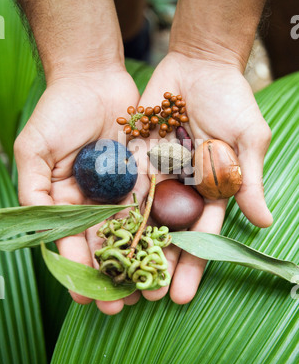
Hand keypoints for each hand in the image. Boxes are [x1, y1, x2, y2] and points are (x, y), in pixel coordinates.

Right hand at [14, 66, 148, 314]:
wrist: (93, 78)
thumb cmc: (58, 111)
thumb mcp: (35, 148)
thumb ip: (34, 187)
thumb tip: (35, 225)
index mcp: (65, 199)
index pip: (71, 241)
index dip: (77, 269)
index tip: (86, 297)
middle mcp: (94, 200)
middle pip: (103, 244)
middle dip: (112, 275)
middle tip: (122, 306)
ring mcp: (120, 189)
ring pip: (131, 232)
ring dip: (139, 261)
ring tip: (150, 290)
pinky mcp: (144, 176)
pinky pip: (153, 205)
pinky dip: (159, 230)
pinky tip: (168, 253)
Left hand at [137, 51, 272, 304]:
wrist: (199, 65)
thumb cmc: (232, 100)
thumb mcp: (248, 138)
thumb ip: (249, 179)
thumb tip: (264, 221)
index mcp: (212, 189)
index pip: (202, 234)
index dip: (193, 264)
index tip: (182, 295)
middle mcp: (183, 188)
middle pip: (169, 233)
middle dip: (157, 265)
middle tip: (144, 299)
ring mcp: (158, 174)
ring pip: (142, 216)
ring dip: (131, 247)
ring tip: (117, 278)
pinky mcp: (136, 157)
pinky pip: (123, 186)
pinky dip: (112, 211)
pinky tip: (99, 237)